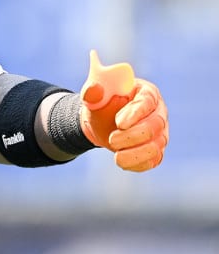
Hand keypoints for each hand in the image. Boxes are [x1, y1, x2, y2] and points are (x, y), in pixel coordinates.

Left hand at [78, 51, 168, 171]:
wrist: (101, 122)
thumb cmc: (102, 104)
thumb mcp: (95, 96)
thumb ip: (92, 92)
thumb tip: (93, 90)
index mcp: (146, 92)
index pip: (147, 101)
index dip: (135, 113)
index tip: (119, 123)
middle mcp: (158, 112)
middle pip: (155, 125)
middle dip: (133, 135)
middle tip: (112, 139)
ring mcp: (160, 132)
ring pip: (156, 146)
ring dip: (135, 153)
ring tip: (116, 155)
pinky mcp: (157, 149)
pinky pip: (153, 159)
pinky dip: (138, 163)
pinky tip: (122, 161)